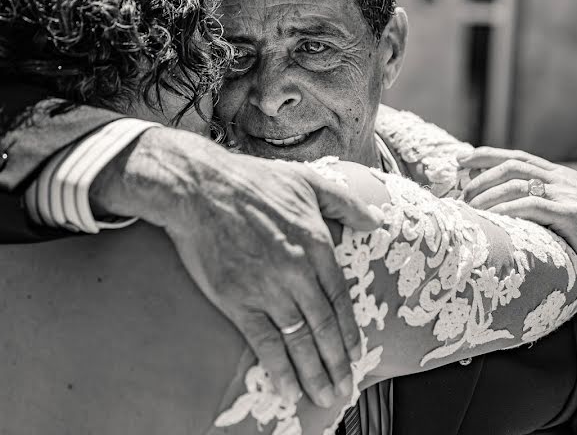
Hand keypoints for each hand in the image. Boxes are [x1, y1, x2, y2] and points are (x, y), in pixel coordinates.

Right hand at [93, 128, 382, 406]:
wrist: (200, 188)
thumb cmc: (253, 182)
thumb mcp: (309, 181)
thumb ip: (347, 203)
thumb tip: (376, 222)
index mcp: (317, 244)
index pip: (340, 299)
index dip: (350, 332)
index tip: (356, 356)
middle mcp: (297, 271)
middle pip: (324, 326)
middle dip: (337, 362)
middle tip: (345, 389)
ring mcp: (268, 288)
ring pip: (299, 339)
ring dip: (314, 372)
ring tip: (324, 396)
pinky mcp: (238, 299)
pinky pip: (264, 341)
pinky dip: (279, 367)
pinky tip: (288, 387)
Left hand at [458, 146, 576, 309]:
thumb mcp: (555, 219)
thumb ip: (533, 205)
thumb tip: (491, 204)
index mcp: (559, 177)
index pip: (517, 157)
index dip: (486, 155)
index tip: (459, 160)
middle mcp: (565, 180)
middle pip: (513, 166)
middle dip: (481, 178)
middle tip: (462, 196)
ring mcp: (571, 195)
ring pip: (518, 184)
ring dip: (488, 196)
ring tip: (471, 211)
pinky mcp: (575, 215)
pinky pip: (533, 206)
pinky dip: (507, 209)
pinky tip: (492, 218)